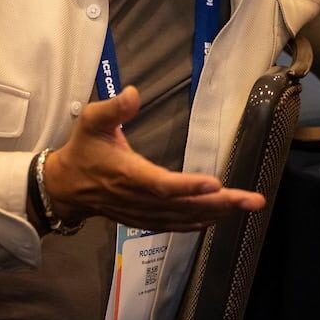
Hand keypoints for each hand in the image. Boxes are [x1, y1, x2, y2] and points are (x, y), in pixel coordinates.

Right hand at [41, 86, 264, 232]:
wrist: (66, 186)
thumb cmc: (84, 149)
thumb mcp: (91, 121)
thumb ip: (113, 108)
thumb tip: (134, 93)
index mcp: (128, 174)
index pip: (161, 184)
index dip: (187, 187)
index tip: (215, 183)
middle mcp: (139, 198)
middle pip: (183, 206)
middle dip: (221, 203)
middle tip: (252, 199)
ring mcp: (143, 213)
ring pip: (185, 218)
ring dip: (218, 214)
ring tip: (247, 205)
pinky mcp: (145, 220)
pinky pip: (177, 226)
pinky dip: (200, 223)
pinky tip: (221, 218)